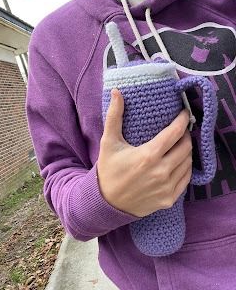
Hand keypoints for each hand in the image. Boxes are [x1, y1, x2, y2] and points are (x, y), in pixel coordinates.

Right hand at [97, 88, 192, 217]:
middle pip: (186, 147)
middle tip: (180, 131)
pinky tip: (179, 163)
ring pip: (188, 163)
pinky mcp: (169, 199)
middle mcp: (161, 172)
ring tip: (179, 145)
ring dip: (187, 152)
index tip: (184, 113)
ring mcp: (167, 187)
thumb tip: (117, 92)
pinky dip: (185, 169)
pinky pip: (186, 180)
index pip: (175, 133)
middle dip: (186, 135)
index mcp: (148, 155)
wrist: (107, 202)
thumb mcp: (108, 142)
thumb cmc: (108, 170)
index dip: (182, 120)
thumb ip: (114, 116)